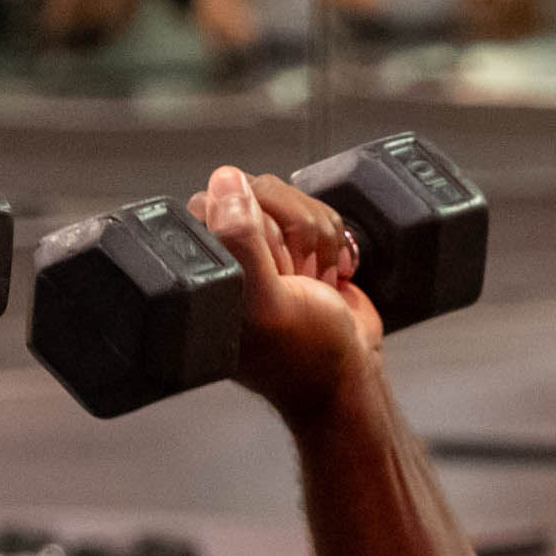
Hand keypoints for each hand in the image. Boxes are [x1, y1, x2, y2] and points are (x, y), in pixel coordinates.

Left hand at [194, 164, 384, 420]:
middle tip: (298, 278)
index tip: (275, 267)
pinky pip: (316, 211)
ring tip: (317, 281)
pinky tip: (332, 275)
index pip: (216, 202)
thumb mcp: (267, 303)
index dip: (255, 226)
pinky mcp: (297, 246)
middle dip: (294, 232)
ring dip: (319, 240)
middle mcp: (227, 252)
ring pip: (292, 198)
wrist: (351, 376)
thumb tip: (226, 179)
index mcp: (204, 267)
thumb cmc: (307, 354)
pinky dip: (335, 242)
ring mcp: (264, 247)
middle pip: (257, 190)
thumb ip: (240, 241)